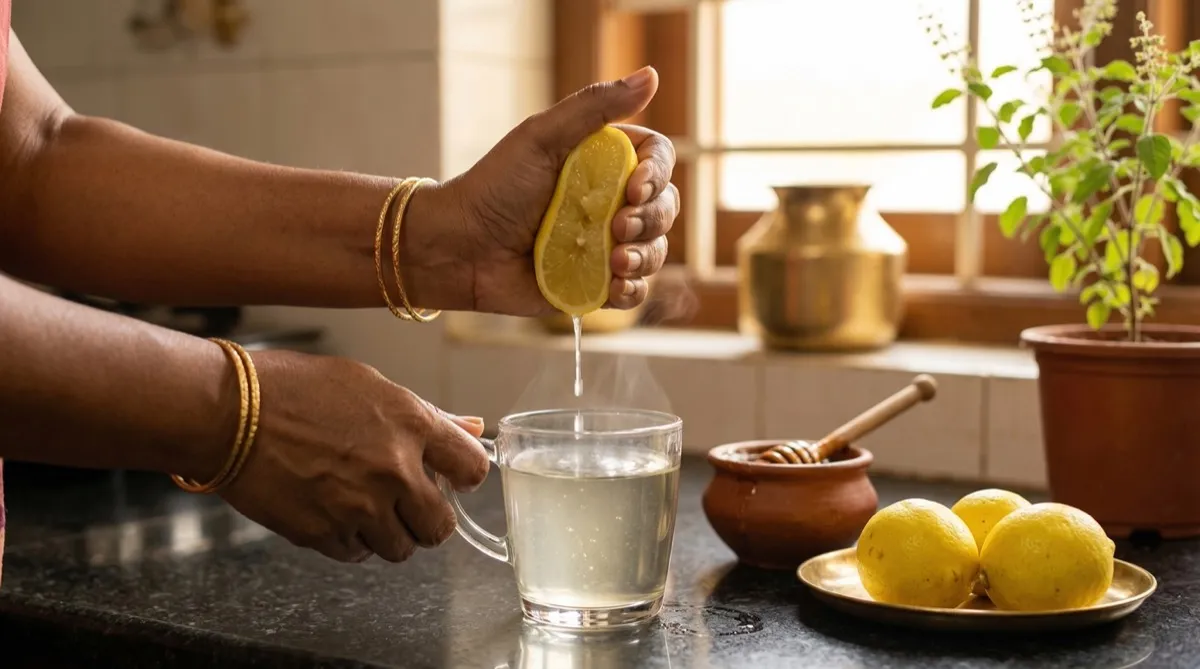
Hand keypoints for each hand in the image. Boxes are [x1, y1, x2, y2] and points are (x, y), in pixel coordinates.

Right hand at [216, 349, 487, 562]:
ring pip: (400, 549)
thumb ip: (426, 415)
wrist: (229, 412)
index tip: (449, 477)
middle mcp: (395, 470)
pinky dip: (349, 540)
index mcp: (412, 425)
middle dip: (426, 518)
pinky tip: (332, 513)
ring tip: (361, 505)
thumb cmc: (295, 389)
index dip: (464, 476)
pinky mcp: (323, 533)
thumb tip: (471, 427)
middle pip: (441, 526)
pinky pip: (356, 554)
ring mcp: (360, 506)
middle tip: (404, 503)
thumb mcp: (370, 386)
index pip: (474, 469)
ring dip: (386, 532)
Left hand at [406, 66, 677, 316]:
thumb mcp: (541, 137)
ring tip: (616, 261)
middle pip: (664, 207)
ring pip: (655, 251)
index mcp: (604, 162)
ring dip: (646, 256)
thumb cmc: (494, 188)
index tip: (635, 187)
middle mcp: (610, 203)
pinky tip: (615, 286)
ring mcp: (605, 245)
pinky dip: (633, 290)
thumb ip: (595, 107)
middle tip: (618, 228)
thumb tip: (652, 75)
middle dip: (651, 219)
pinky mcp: (595, 284)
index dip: (657, 174)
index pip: (657, 160)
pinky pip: (634, 291)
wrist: (458, 247)